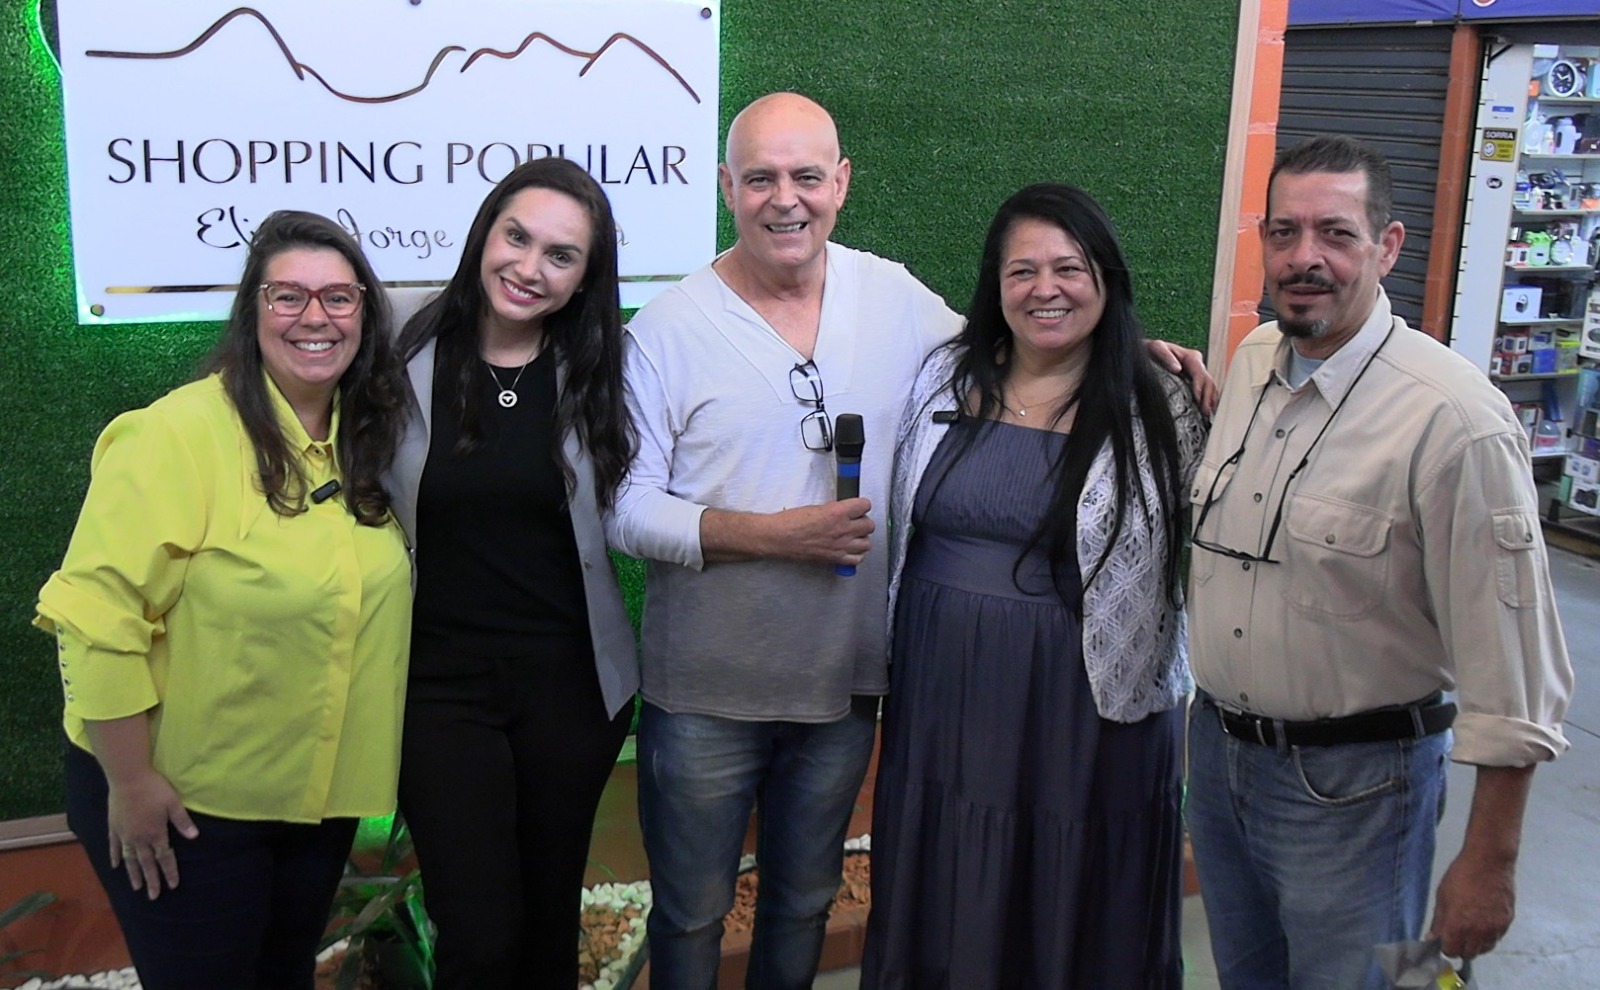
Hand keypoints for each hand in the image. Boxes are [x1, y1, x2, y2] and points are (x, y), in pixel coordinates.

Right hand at [106, 770, 198, 899]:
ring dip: (133, 874)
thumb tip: (194, 836)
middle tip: (153, 896)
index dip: (169, 872)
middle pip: (146, 863)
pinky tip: (115, 866)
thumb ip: (182, 821)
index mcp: (155, 833)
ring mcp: (124, 834)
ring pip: (129, 859)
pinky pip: (114, 846)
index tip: (173, 886)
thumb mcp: (173, 803)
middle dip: (151, 880)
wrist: (127, 778)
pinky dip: (115, 857)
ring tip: (136, 887)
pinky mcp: (114, 827)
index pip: (164, 857)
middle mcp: (139, 838)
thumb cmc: (154, 788)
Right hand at [771, 497, 874, 565]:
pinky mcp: (835, 558)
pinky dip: (856, 554)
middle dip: (863, 522)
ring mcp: (841, 546)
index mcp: (838, 512)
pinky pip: (857, 559)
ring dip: (862, 538)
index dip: (862, 505)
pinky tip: (849, 549)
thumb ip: (836, 510)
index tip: (859, 507)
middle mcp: (843, 529)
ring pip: (867, 543)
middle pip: (869, 525)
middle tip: (855, 521)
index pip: (865, 505)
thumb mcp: (817, 507)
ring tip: (854, 536)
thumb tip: (846, 511)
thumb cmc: (792, 521)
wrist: (780, 537)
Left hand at [1146, 340, 1218, 415]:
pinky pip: (1205, 391)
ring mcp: (1196, 374)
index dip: (1199, 387)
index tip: (1197, 399)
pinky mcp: (1193, 382)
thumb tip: (1178, 369)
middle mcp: (1196, 365)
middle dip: (1207, 397)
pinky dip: (1207, 401)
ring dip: (1210, 401)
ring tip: (1207, 414)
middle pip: (1208, 382)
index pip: (1199, 373)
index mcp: (1191, 357)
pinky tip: (1206, 410)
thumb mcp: (1156, 348)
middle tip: (1205, 411)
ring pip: (1209, 388)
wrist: (1147, 353)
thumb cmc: (1151, 350)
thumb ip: (1166, 356)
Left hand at [1427, 848, 1515, 959]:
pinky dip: (1489, 935)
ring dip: (1476, 943)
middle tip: (1457, 935)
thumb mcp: (1442, 897)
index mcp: (1458, 925)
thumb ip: (1438, 921)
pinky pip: (1497, 937)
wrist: (1489, 862)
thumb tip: (1431, 938)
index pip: (1451, 951)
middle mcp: (1478, 932)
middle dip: (1461, 947)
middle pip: (1469, 954)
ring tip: (1471, 928)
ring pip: (1485, 948)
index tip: (1445, 940)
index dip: (1446, 947)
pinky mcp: (1507, 922)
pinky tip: (1483, 921)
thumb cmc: (1461, 875)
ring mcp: (1495, 928)